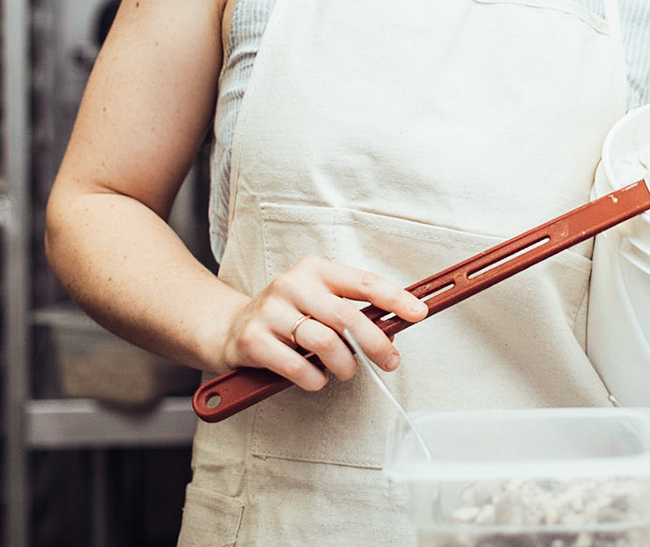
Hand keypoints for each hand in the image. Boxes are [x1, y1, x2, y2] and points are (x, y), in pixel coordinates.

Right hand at [214, 255, 428, 390]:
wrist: (230, 327)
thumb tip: (392, 329)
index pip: (364, 282)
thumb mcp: (319, 301)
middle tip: (389, 361)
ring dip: (344, 365)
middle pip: (347, 316)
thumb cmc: (287, 316)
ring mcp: (270, 311)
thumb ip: (351, 311)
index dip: (395, 298)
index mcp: (315, 270)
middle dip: (375, 343)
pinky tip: (316, 378)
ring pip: (324, 343)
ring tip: (344, 370)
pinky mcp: (254, 339)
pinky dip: (314, 379)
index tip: (419, 312)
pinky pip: (297, 367)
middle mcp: (292, 285)